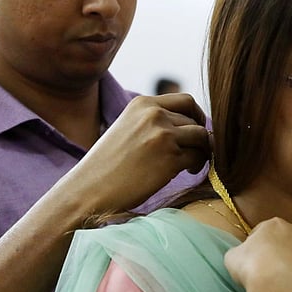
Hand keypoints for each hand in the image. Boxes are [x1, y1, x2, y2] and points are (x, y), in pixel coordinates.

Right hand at [55, 93, 210, 217]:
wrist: (88, 190)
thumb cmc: (108, 165)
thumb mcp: (128, 128)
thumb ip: (155, 121)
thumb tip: (194, 124)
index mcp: (143, 104)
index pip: (186, 101)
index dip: (197, 115)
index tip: (196, 129)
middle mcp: (154, 115)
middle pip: (195, 120)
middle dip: (198, 137)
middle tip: (193, 152)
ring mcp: (163, 135)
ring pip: (202, 137)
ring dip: (203, 150)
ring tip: (190, 163)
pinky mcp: (170, 158)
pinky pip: (198, 157)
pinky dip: (198, 164)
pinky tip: (187, 171)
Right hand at [224, 218, 291, 291]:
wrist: (280, 287)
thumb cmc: (252, 269)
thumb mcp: (232, 257)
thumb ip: (240, 251)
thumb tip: (244, 254)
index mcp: (274, 225)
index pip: (264, 232)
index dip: (258, 248)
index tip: (254, 263)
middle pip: (289, 240)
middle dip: (282, 253)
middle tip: (273, 272)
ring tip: (290, 282)